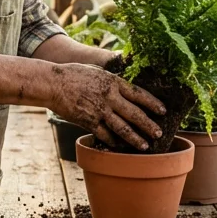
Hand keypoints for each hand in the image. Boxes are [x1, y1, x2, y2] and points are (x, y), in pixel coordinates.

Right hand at [47, 63, 164, 150]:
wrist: (53, 83)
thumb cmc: (74, 74)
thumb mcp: (97, 71)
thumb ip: (112, 80)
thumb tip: (126, 85)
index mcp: (113, 82)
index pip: (139, 94)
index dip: (153, 103)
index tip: (163, 111)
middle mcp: (109, 97)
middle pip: (134, 114)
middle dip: (148, 125)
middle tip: (159, 133)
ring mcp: (99, 110)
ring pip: (122, 128)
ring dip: (135, 138)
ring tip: (145, 146)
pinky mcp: (88, 121)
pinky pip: (104, 135)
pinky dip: (113, 142)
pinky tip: (120, 146)